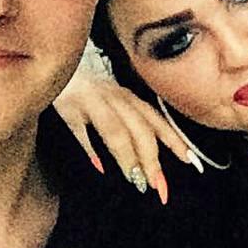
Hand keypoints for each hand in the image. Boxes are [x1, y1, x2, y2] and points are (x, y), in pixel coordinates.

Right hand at [54, 69, 193, 203]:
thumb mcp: (114, 103)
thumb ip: (130, 126)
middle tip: (158, 185)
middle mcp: (115, 98)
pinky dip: (91, 149)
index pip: (157, 122)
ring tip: (135, 180)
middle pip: (139, 129)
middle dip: (150, 159)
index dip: (174, 142)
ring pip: (115, 130)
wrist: (57, 61)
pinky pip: (80, 129)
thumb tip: (147, 160)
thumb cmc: (88, 89)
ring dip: (127, 156)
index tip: (191, 162)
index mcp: (129, 98)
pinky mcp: (69, 108)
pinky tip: (99, 166)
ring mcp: (93, 102)